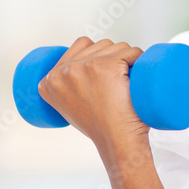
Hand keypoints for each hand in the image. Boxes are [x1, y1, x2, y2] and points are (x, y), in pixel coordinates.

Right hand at [37, 36, 148, 156]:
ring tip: (126, 84)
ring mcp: (84, 67)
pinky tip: (138, 75)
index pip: (81, 45)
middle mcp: (63, 72)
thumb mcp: (70, 105)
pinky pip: (131, 52)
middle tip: (118, 85)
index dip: (99, 55)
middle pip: (100, 45)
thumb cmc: (101, 126)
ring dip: (127, 60)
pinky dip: (140, 60)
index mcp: (48, 81)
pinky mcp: (106, 66)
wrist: (117, 143)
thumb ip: (67, 87)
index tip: (107, 74)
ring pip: (116, 47)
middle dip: (114, 58)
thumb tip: (79, 68)